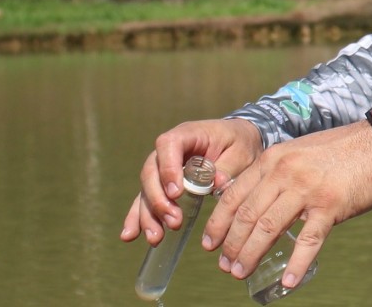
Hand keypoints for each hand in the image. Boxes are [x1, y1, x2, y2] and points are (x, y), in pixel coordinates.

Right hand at [119, 118, 263, 245]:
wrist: (237, 142)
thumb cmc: (239, 143)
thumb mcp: (242, 151)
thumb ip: (228, 166)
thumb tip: (216, 183)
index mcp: (187, 134)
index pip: (168, 145)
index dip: (168, 168)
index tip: (177, 193)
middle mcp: (168, 150)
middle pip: (151, 172)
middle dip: (159, 200)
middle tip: (174, 221)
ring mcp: (161, 168)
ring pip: (146, 190)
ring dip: (149, 215)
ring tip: (156, 238)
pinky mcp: (162, 184)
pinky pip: (145, 200)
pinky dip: (138, 217)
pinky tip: (130, 235)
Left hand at [202, 122, 371, 287]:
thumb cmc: (337, 152)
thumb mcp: (295, 153)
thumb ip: (273, 174)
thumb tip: (251, 202)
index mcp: (272, 160)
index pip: (233, 195)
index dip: (218, 223)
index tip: (210, 243)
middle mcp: (284, 173)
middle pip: (247, 215)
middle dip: (232, 245)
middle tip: (225, 266)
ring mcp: (307, 190)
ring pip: (268, 228)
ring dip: (251, 255)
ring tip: (241, 273)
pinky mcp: (331, 205)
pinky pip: (308, 240)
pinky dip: (297, 264)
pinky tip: (288, 281)